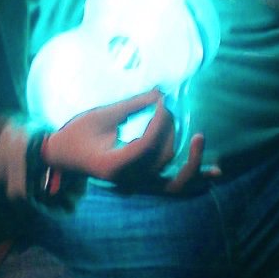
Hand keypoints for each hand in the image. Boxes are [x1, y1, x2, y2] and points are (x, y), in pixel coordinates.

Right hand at [42, 89, 212, 194]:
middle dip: (170, 130)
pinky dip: (194, 180)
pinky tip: (215, 174)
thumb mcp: (101, 115)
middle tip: (169, 108)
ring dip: (190, 159)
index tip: (163, 101)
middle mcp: (128, 180)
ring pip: (172, 177)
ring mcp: (137, 184)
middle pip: (162, 159)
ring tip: (200, 139)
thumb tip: (162, 92)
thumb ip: (133, 105)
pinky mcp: (143, 181)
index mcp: (114, 165)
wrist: (63, 156)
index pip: (147, 146)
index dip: (160, 121)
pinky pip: (173, 185)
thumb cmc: (77, 133)